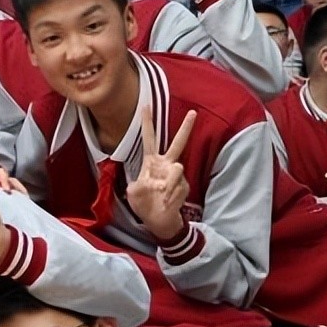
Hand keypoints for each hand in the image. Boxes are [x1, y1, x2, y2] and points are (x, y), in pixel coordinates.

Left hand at [126, 108, 196, 241]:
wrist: (158, 221)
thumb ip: (139, 186)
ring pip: (177, 169)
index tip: (145, 105)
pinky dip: (171, 196)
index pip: (149, 139)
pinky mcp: (184, 186)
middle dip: (185, 128)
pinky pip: (179, 186)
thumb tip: (153, 184)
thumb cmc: (144, 204)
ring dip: (169, 183)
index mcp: (151, 162)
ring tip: (163, 196)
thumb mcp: (133, 193)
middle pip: (177, 143)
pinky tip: (167, 204)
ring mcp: (176, 175)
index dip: (147, 123)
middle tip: (193, 112)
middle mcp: (165, 165)